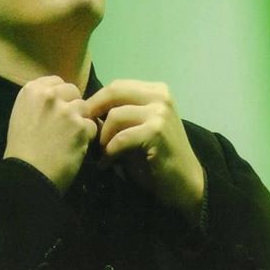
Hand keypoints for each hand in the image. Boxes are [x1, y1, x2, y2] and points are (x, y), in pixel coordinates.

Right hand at [4, 75, 96, 193]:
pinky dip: (86, 137)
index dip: (60, 96)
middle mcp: (49, 95)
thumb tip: (58, 98)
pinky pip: (92, 126)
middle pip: (73, 91)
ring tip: (69, 137)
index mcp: (31, 90)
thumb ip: (39, 102)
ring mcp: (66, 110)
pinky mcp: (81, 126)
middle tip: (65, 124)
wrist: (27, 175)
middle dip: (72, 105)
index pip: (57, 81)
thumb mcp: (22, 115)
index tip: (56, 109)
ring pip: (84, 108)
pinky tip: (74, 147)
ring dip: (80, 121)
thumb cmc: (21, 148)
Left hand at [86, 80, 203, 223]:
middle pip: (113, 92)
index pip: (116, 86)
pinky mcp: (157, 131)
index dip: (96, 102)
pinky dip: (110, 152)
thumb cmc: (155, 157)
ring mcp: (160, 112)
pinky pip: (121, 138)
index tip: (85, 120)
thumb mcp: (135, 128)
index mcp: (156, 90)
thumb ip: (117, 115)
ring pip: (115, 116)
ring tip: (101, 153)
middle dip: (94, 112)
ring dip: (103, 138)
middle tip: (86, 133)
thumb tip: (86, 109)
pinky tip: (107, 163)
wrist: (184, 183)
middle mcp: (160, 95)